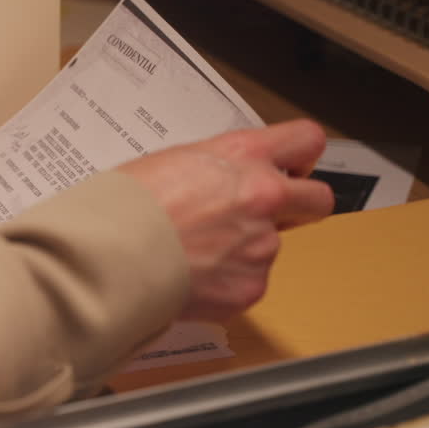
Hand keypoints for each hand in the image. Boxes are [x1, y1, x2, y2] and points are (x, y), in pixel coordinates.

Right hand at [118, 119, 333, 320]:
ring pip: (273, 247)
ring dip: (245, 249)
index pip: (307, 140)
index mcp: (243, 155)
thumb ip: (214, 168)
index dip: (301, 156)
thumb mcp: (171, 161)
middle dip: (299, 207)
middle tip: (261, 215)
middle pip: (319, 200)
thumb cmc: (124, 207)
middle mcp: (264, 197)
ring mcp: (262, 245)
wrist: (109, 256)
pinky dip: (225, 284)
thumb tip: (221, 181)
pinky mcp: (251, 287)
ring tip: (196, 253)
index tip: (292, 167)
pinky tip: (192, 277)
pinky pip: (249, 283)